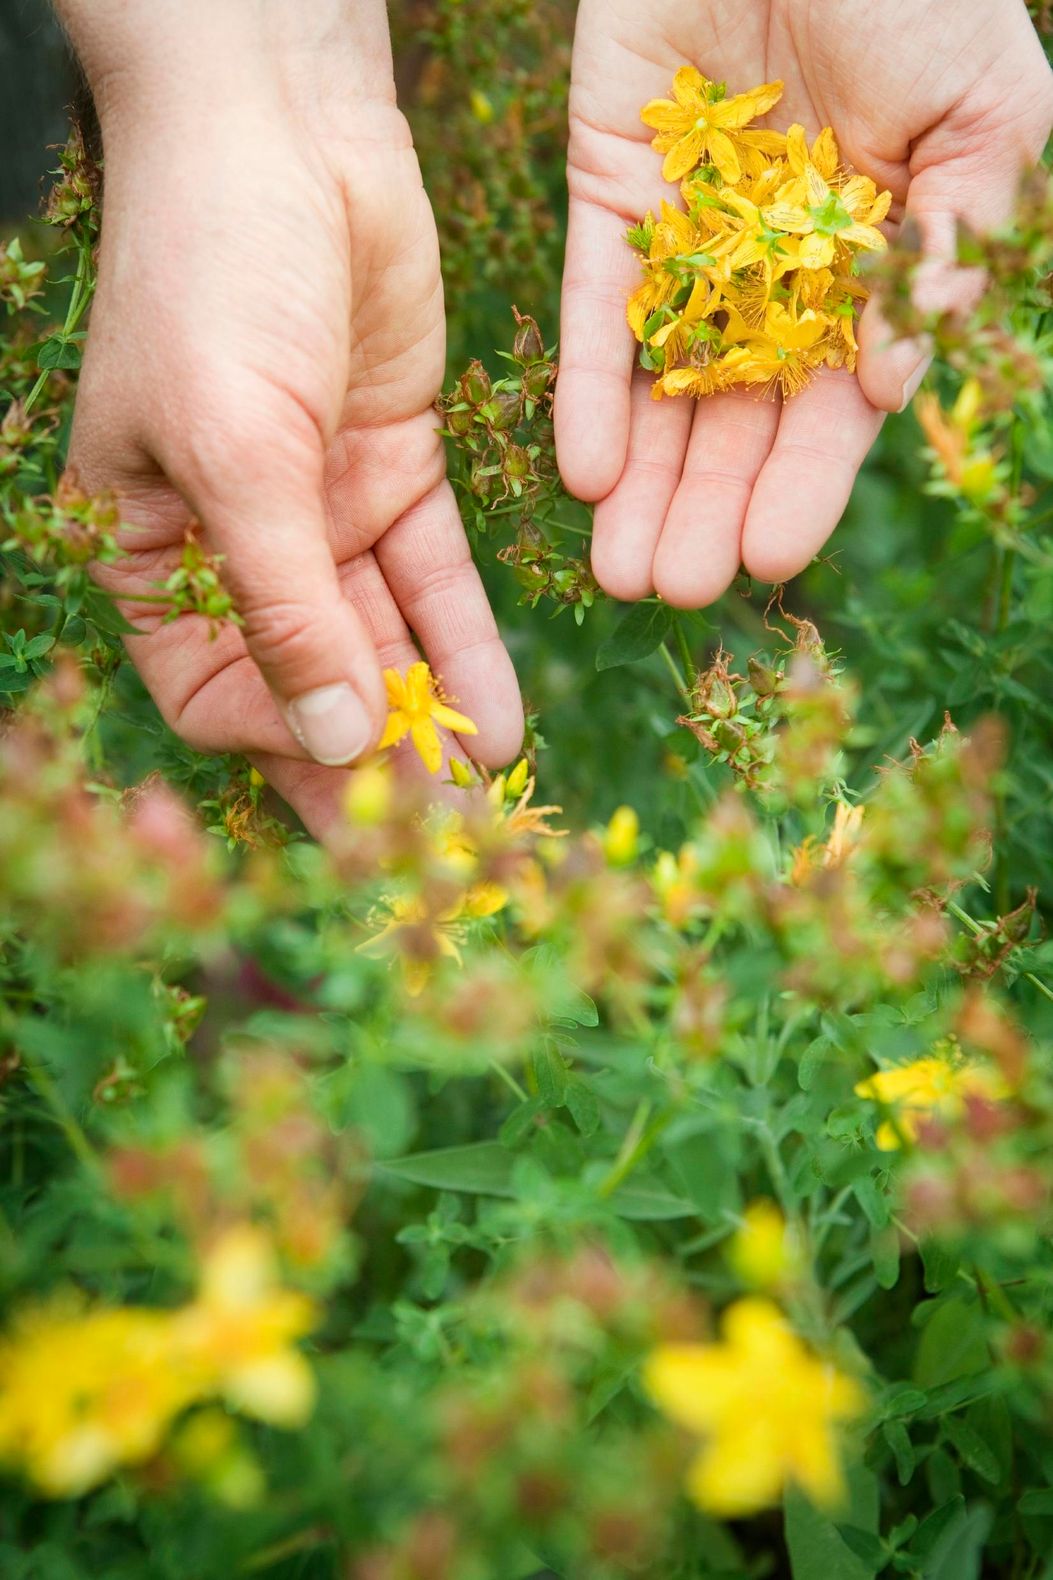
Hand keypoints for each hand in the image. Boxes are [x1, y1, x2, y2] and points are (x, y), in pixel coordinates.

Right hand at [60, 0, 522, 834]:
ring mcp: (323, 511)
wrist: (284, 128)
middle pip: (313, 688)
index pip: (219, 695)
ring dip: (432, 721)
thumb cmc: (214, 276)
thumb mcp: (233, 449)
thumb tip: (335, 744)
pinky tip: (502, 720)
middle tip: (444, 853)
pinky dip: (468, 648)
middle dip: (376, 767)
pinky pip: (437, 582)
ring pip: (386, 646)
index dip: (287, 747)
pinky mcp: (398, 471)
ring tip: (488, 802)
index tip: (362, 781)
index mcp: (155, 550)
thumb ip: (284, 604)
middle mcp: (241, 546)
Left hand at [556, 0, 1052, 606]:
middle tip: (673, 590)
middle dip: (704, 510)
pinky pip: (593, 312)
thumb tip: (893, 384)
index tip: (769, 561)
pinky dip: (584, 390)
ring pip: (660, 389)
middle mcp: (775, 280)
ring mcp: (688, 247)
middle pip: (734, 423)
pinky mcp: (608, 201)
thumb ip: (952, 242)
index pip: (831, 409)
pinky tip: (579, 472)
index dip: (801, 486)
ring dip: (640, 483)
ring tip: (617, 569)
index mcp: (867, 275)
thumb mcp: (982, 109)